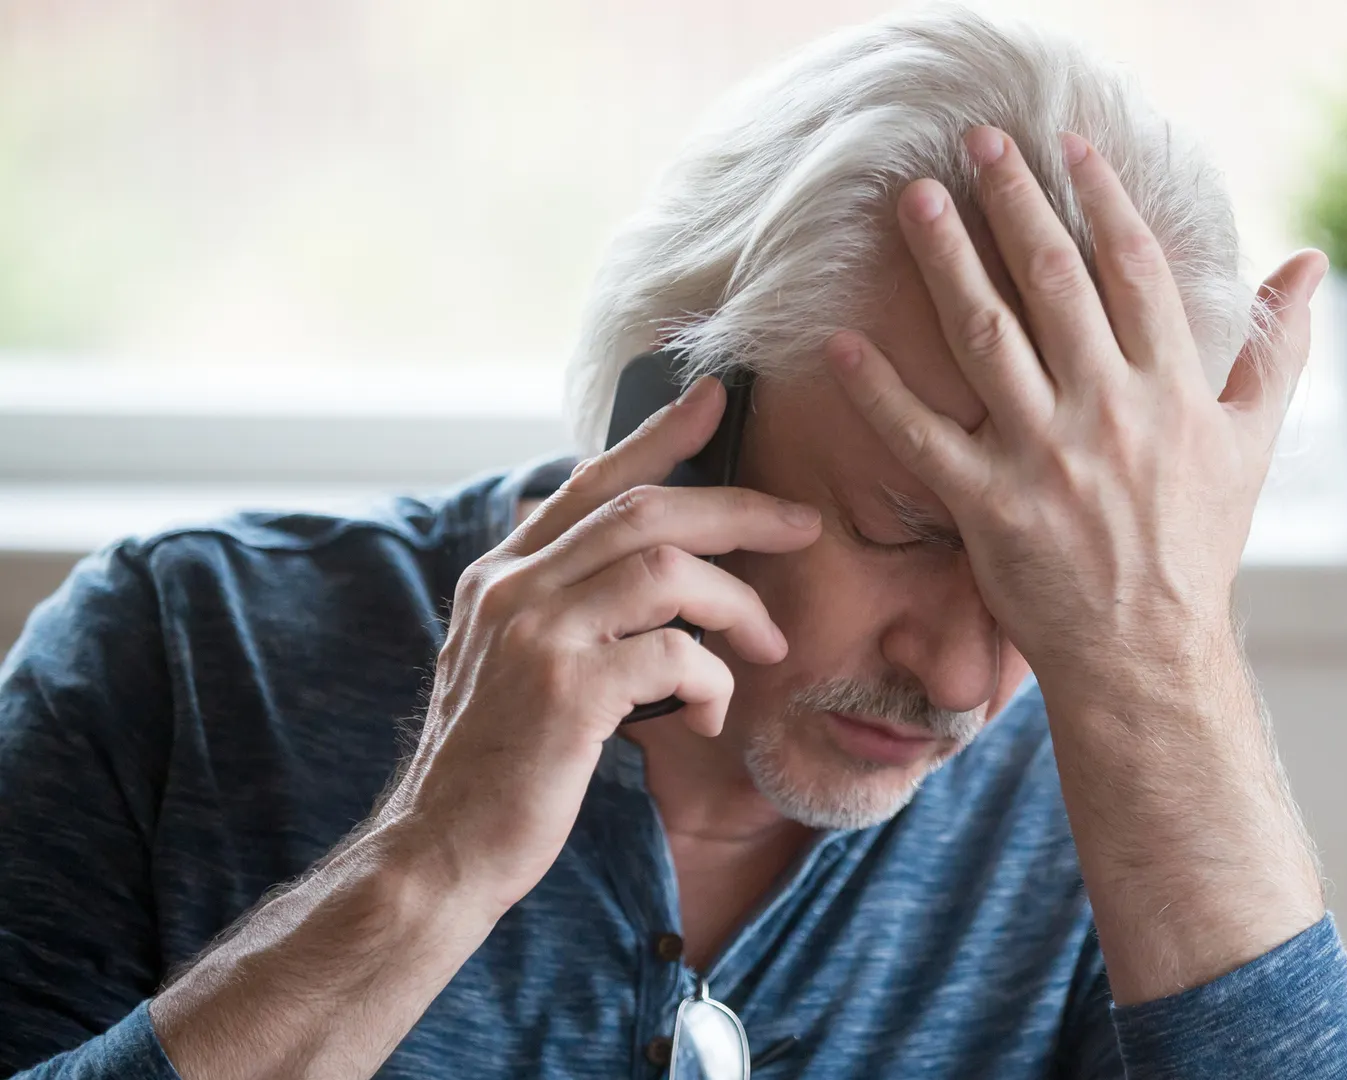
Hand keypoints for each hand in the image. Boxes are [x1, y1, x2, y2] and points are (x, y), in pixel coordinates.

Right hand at [380, 377, 820, 912]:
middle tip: (804, 524)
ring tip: (768, 644)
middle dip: (739, 508)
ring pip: (667, 569)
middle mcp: (513, 588)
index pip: (591, 480)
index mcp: (503, 574)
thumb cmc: (500, 764)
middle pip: (646, 509)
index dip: (659, 434)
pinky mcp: (565, 691)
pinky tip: (708, 718)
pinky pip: (674, 655)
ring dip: (739, 603)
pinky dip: (712, 682)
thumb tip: (650, 571)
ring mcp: (535, 634)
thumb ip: (567, 608)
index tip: (716, 396)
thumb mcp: (517, 664)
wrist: (443, 850)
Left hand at [825, 126, 1325, 703]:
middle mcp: (1108, 411)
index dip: (1099, 197)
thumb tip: (1309, 264)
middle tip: (975, 142)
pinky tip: (845, 341)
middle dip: (1013, 202)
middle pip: (1052, 282)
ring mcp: (1045, 457)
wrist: (1149, 653)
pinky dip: (881, 389)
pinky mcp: (988, 507)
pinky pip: (923, 437)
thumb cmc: (1199, 546)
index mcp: (1172, 390)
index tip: (1067, 145)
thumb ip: (1278, 348)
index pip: (1131, 268)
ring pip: (985, 337)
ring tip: (916, 201)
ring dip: (946, 261)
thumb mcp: (1253, 444)